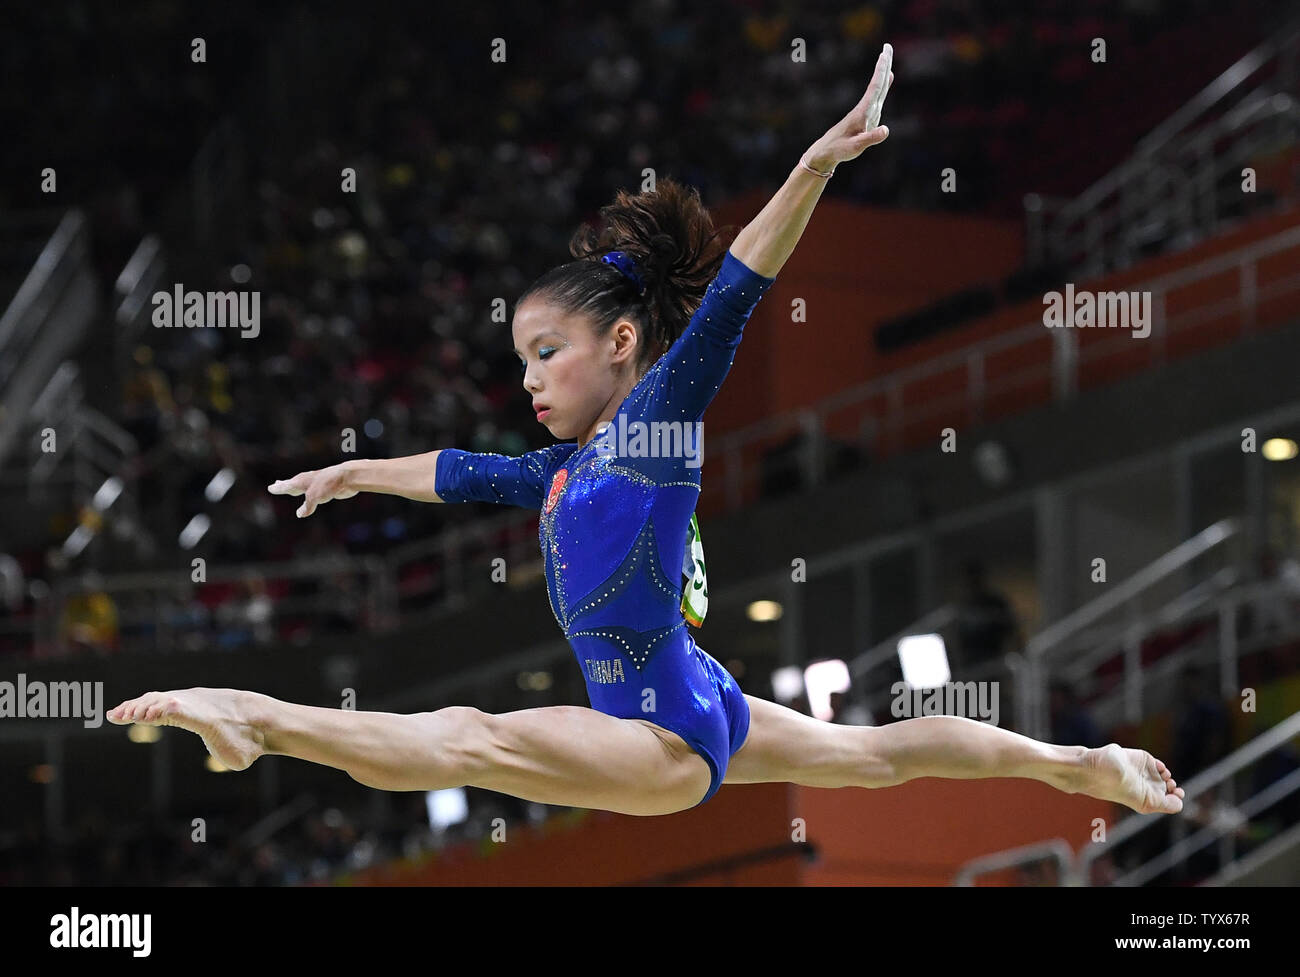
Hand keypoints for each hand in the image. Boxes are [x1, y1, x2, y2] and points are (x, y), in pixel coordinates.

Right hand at [267, 463, 357, 517]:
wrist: (347, 477)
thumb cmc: (328, 484)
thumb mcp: (314, 497)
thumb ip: (306, 506)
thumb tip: (300, 514)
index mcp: (302, 481)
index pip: (286, 486)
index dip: (279, 488)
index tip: (271, 488)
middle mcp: (308, 481)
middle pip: (293, 484)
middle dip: (285, 485)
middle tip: (276, 484)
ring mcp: (317, 484)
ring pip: (303, 487)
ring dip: (297, 488)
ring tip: (291, 489)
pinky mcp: (326, 489)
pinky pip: (313, 494)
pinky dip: (309, 495)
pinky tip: (311, 497)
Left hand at [806, 43, 893, 171]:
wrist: (826, 153)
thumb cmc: (839, 150)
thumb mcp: (856, 147)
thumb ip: (871, 138)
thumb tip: (886, 130)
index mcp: (863, 113)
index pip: (875, 88)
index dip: (881, 71)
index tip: (884, 54)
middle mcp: (865, 109)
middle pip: (877, 84)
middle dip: (883, 66)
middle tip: (887, 47)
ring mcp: (866, 113)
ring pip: (877, 89)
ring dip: (883, 73)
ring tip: (887, 59)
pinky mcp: (866, 117)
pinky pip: (877, 98)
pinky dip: (883, 87)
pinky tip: (887, 81)